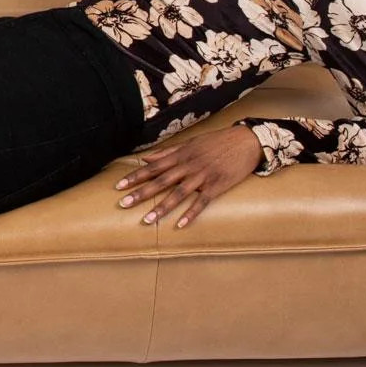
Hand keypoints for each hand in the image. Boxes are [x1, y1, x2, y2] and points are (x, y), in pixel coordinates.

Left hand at [114, 125, 262, 228]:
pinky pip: (201, 202)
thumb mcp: (190, 143)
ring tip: (147, 220)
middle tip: (123, 204)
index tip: (119, 186)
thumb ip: (167, 152)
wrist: (246, 141)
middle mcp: (188, 165)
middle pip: (161, 181)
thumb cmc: (216, 142)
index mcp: (180, 155)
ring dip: (162, 207)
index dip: (135, 177)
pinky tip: (179, 225)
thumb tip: (145, 158)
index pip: (153, 167)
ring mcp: (202, 176)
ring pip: (178, 194)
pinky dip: (191, 213)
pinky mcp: (216, 186)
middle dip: (141, 193)